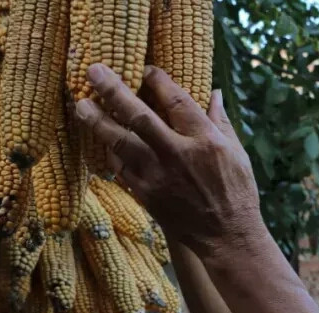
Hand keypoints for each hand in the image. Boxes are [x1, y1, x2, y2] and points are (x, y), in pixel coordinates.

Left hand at [75, 64, 264, 253]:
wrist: (226, 236)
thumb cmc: (237, 193)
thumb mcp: (237, 153)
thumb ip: (219, 121)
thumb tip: (212, 92)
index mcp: (205, 140)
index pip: (176, 100)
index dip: (157, 80)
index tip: (145, 69)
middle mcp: (178, 155)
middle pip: (139, 116)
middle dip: (113, 91)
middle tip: (94, 71)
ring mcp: (158, 176)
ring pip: (121, 143)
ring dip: (98, 123)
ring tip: (81, 106)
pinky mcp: (146, 195)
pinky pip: (121, 169)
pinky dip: (111, 154)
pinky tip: (103, 142)